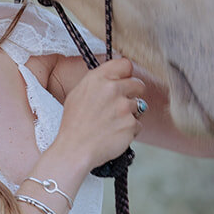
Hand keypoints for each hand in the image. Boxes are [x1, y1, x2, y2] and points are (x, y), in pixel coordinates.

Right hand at [52, 58, 146, 175]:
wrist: (75, 149)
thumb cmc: (74, 124)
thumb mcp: (78, 93)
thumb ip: (98, 82)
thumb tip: (114, 77)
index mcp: (98, 79)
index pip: (125, 64)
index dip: (126, 73)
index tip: (124, 80)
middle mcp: (113, 89)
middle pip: (139, 84)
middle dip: (133, 93)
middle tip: (122, 104)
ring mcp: (124, 107)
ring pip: (140, 105)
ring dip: (131, 113)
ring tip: (114, 122)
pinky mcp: (131, 124)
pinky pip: (138, 124)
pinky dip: (130, 129)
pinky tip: (115, 133)